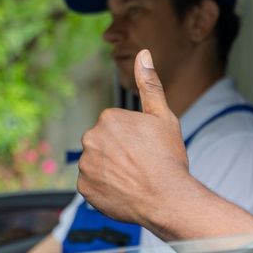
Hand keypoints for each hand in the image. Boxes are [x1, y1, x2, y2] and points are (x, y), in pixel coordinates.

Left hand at [77, 49, 193, 225]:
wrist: (167, 199)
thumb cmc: (168, 157)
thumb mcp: (164, 117)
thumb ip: (149, 84)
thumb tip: (143, 54)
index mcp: (108, 118)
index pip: (116, 126)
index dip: (133, 138)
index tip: (146, 148)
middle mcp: (91, 139)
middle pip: (103, 143)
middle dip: (118, 152)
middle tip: (141, 164)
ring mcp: (86, 165)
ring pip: (97, 163)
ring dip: (110, 169)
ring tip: (133, 179)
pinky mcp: (84, 189)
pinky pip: (92, 185)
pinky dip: (104, 188)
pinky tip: (123, 191)